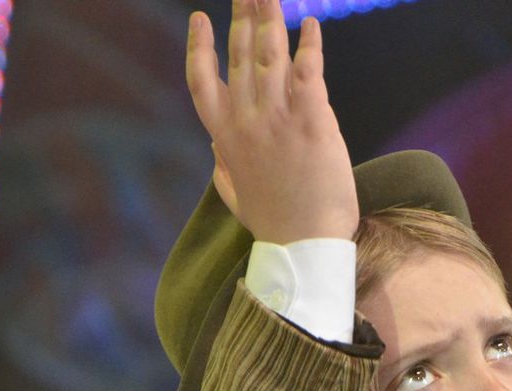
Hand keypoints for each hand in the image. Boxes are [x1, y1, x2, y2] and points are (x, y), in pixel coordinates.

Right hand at [185, 0, 358, 242]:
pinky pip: (308, 71)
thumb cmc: (274, 224)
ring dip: (271, 19)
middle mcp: (247, 121)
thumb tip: (214, 149)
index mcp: (225, 137)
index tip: (199, 18)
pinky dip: (309, 45)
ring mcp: (279, 120)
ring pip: (270, 55)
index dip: (198, 46)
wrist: (304, 246)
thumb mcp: (235, 197)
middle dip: (242, 16)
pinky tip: (310, 24)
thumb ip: (222, 168)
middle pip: (240, 56)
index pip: (201, 82)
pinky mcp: (313, 122)